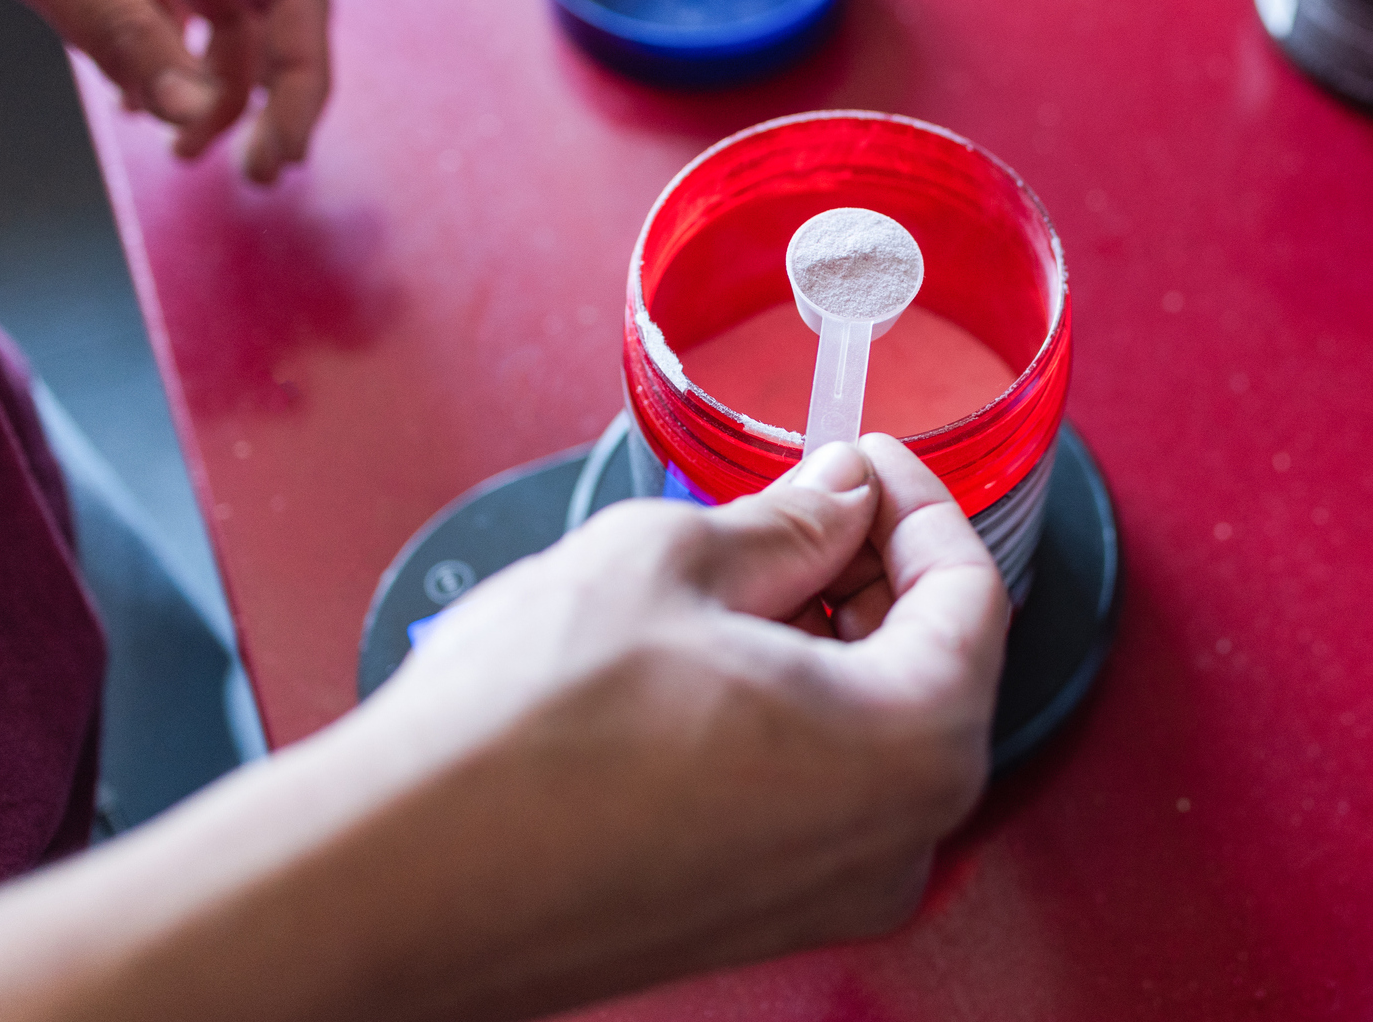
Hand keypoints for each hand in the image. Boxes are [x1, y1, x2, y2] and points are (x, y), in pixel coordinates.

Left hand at [0, 0, 329, 181]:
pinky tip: (134, 101)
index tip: (282, 151)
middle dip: (270, 96)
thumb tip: (189, 111)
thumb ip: (109, 20)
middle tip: (256, 171)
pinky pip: (170, 11)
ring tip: (182, 149)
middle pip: (269, 12)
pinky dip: (163, 64)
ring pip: (224, 20)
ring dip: (212, 90)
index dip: (301, 77)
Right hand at [0, 436, 1009, 1021]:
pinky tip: (713, 658)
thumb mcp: (675, 560)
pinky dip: (795, 711)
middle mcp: (901, 839)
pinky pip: (822, 788)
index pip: (972, 592)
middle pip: (936, 664)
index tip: (867, 458)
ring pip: (876, 729)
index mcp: (913, 744)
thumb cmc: (529, 732)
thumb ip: (794, 520)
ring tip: (740, 570)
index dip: (919, 502)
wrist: (400, 878)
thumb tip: (842, 496)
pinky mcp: (767, 914)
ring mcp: (836, 892)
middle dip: (874, 568)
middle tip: (803, 500)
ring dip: (831, 636)